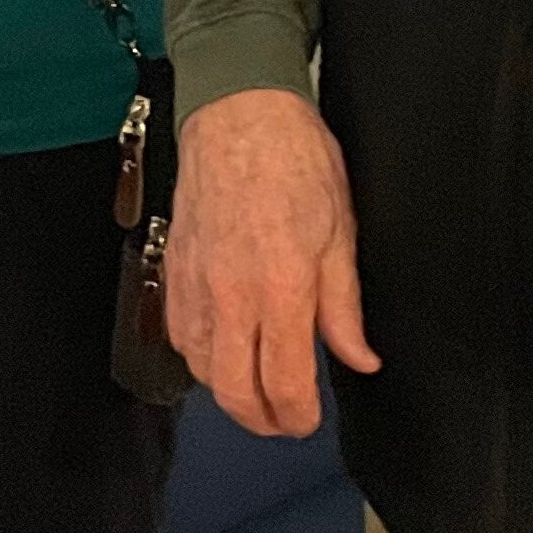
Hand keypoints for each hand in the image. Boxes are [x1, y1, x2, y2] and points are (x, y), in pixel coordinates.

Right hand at [165, 89, 380, 437]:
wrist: (238, 111)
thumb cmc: (293, 158)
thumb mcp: (341, 231)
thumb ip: (345, 307)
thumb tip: (358, 357)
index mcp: (281, 286)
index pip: (284, 382)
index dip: (299, 416)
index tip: (309, 419)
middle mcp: (231, 294)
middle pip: (234, 392)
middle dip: (262, 421)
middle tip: (285, 421)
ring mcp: (196, 284)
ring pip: (201, 370)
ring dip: (229, 392)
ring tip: (257, 388)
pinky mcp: (174, 270)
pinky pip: (179, 335)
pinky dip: (200, 358)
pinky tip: (222, 351)